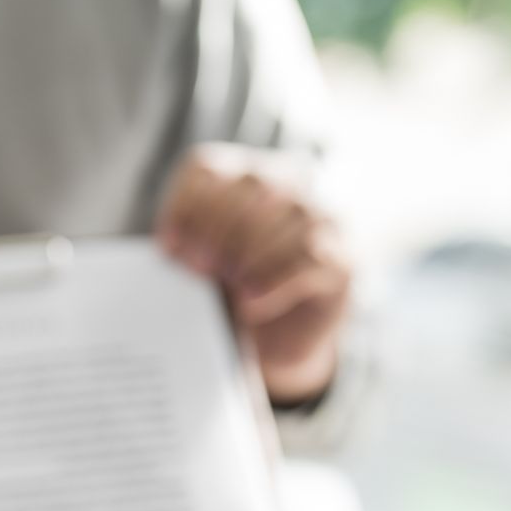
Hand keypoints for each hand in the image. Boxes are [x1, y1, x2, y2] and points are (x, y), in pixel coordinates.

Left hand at [156, 143, 350, 405]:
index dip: (186, 203)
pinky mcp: (343, 260)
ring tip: (228, 284)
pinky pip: (312, 258)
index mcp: (246, 176)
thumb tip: (173, 245)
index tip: (167, 246)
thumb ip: (194, 245)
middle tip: (198, 267)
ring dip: (252, 251)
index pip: (208, 167)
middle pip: (254, 184)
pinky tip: (250, 303)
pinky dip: (276, 279)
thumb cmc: (238, 293)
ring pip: (292, 215)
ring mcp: (325, 219)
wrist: (282, 343)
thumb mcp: (209, 263)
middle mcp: (291, 186)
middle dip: (220, 226)